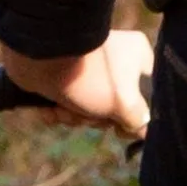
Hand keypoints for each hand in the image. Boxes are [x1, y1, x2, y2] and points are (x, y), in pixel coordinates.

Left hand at [0, 30, 153, 139]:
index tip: (121, 127)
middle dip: (96, 118)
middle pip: (115, 106)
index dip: (135, 115)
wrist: (38, 58)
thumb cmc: (91, 77)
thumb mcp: (125, 104)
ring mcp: (88, 69)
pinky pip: (68, 104)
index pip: (148, 93)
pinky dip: (59, 111)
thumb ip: (139, 120)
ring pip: (89, 109)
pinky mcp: (63, 77)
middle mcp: (115, 60)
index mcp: (136, 56)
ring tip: (65, 107)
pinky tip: (52, 107)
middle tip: (88, 111)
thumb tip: (143, 129)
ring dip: (75, 116)